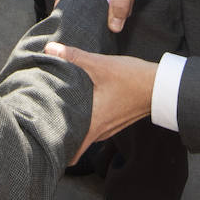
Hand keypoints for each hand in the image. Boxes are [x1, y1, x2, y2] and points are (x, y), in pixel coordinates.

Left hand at [45, 43, 156, 158]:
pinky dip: (82, 122)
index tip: (37, 144)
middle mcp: (100, 131)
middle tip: (39, 128)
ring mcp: (108, 128)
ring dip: (70, 129)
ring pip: (83, 135)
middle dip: (57, 138)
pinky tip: (76, 109)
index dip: (53, 149)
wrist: (161, 87)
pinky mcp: (114, 121)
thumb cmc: (132, 80)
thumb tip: (50, 49)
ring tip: (52, 117)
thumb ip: (74, 57)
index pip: (69, 150)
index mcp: (94, 124)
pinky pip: (93, 127)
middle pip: (74, 144)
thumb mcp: (101, 66)